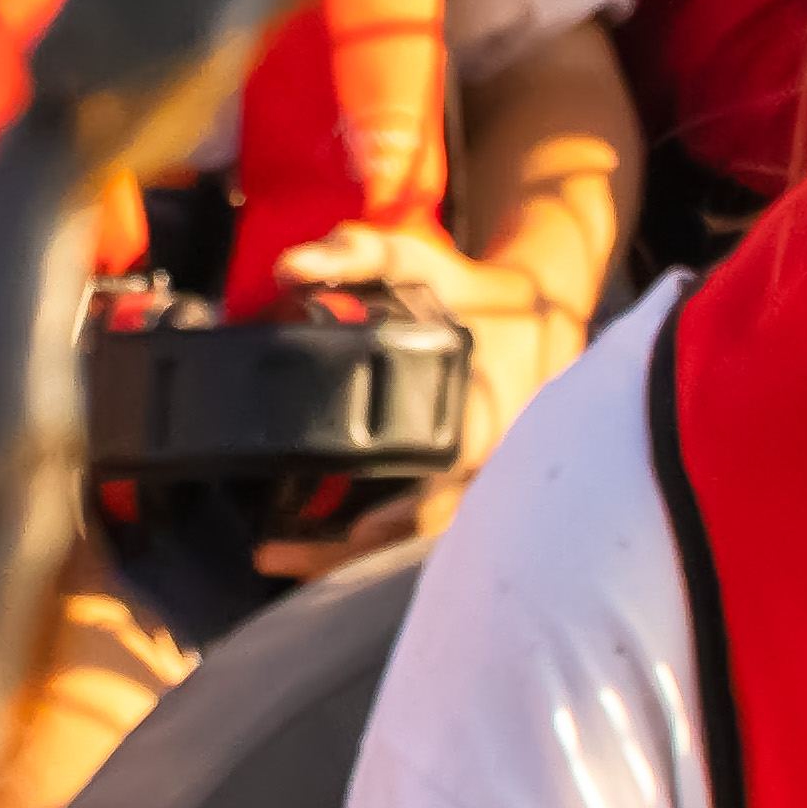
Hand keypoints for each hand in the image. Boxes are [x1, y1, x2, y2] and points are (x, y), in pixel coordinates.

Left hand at [250, 222, 580, 574]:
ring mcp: (472, 476)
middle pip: (411, 528)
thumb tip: (287, 266)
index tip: (348, 532)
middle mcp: (478, 459)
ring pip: (410, 536)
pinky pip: (416, 522)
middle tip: (273, 553)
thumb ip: (355, 253)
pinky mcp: (461, 480)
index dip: (395, 515)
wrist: (534, 307)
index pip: (439, 484)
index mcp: (477, 416)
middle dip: (343, 550)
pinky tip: (319, 538)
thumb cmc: (470, 290)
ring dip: (347, 554)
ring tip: (279, 554)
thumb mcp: (417, 258)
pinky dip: (369, 536)